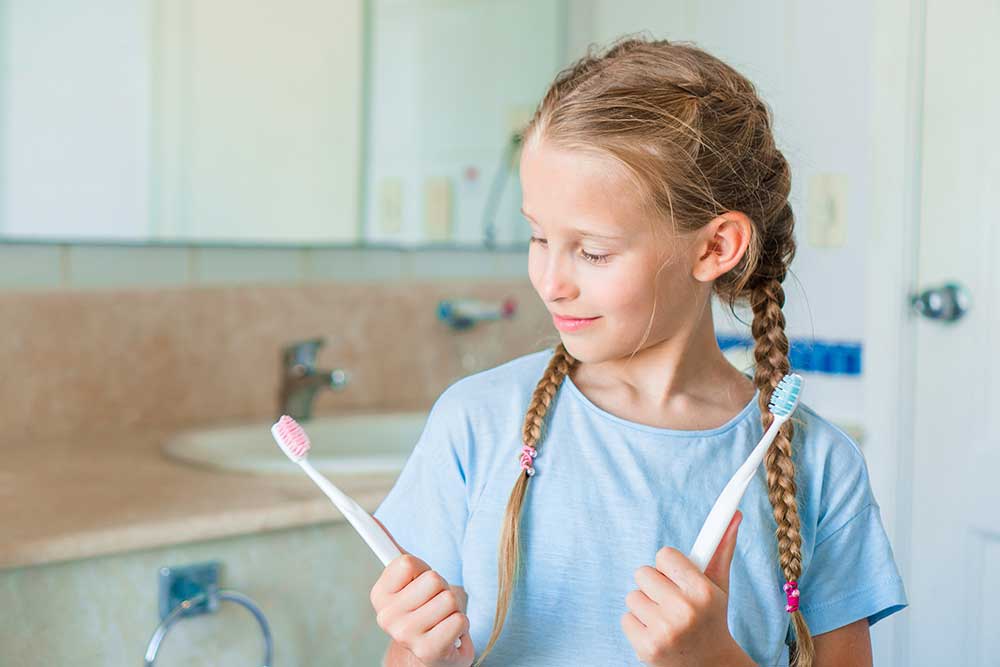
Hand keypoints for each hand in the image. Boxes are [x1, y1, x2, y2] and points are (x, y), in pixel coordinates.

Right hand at [369, 526, 473, 666]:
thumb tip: (372, 518)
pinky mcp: (428, 651)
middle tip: (434, 603)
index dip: (421, 568)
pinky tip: (450, 634)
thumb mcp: (409, 579)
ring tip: (443, 619)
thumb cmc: (423, 607)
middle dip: (442, 588)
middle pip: (433, 579)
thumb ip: (391, 549)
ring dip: (453, 608)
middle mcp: (386, 617)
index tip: (417, 580)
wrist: (431, 654)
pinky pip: (459, 620)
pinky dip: (461, 625)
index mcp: (379, 595)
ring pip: (448, 600)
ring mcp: (406, 636)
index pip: (406, 562)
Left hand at [621, 510, 752, 666]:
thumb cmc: (711, 618)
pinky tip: (656, 633)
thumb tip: (735, 514)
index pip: (664, 555)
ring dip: (646, 605)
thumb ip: (722, 549)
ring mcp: (663, 631)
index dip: (669, 566)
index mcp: (702, 592)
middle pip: (643, 573)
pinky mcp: (646, 647)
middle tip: (671, 600)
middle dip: (654, 584)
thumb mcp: (719, 586)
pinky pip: (625, 617)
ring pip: (633, 596)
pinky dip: (637, 625)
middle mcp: (683, 611)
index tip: (677, 576)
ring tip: (666, 619)